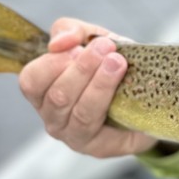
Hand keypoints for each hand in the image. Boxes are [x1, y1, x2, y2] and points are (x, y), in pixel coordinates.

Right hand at [18, 17, 154, 158]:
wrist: (147, 97)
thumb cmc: (110, 66)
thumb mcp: (92, 39)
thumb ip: (71, 31)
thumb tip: (60, 41)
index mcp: (43, 91)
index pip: (31, 81)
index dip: (52, 62)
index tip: (79, 46)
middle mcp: (53, 117)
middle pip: (57, 96)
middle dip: (82, 69)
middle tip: (106, 48)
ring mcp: (74, 136)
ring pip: (80, 112)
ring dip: (99, 84)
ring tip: (117, 62)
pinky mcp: (98, 147)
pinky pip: (101, 126)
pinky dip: (111, 102)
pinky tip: (125, 85)